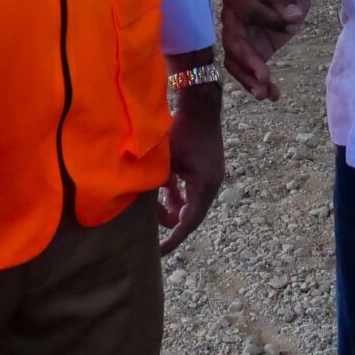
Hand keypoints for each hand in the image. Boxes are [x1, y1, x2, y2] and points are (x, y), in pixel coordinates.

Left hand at [157, 79, 223, 256]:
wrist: (199, 102)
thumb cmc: (182, 129)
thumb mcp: (166, 161)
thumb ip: (156, 185)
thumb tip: (142, 207)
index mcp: (206, 186)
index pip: (189, 222)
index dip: (174, 239)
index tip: (159, 252)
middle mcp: (212, 183)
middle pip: (190, 214)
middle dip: (170, 221)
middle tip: (151, 227)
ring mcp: (210, 174)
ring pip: (190, 201)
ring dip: (173, 206)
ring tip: (154, 209)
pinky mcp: (205, 166)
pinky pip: (191, 188)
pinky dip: (178, 193)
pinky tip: (164, 192)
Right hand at [220, 0, 310, 102]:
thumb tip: (291, 17)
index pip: (248, 12)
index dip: (269, 19)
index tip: (294, 21)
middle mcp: (230, 17)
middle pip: (232, 42)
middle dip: (247, 62)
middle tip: (263, 78)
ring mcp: (238, 36)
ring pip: (235, 61)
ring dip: (248, 79)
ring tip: (265, 94)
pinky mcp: (251, 50)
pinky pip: (248, 69)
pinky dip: (258, 83)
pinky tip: (273, 95)